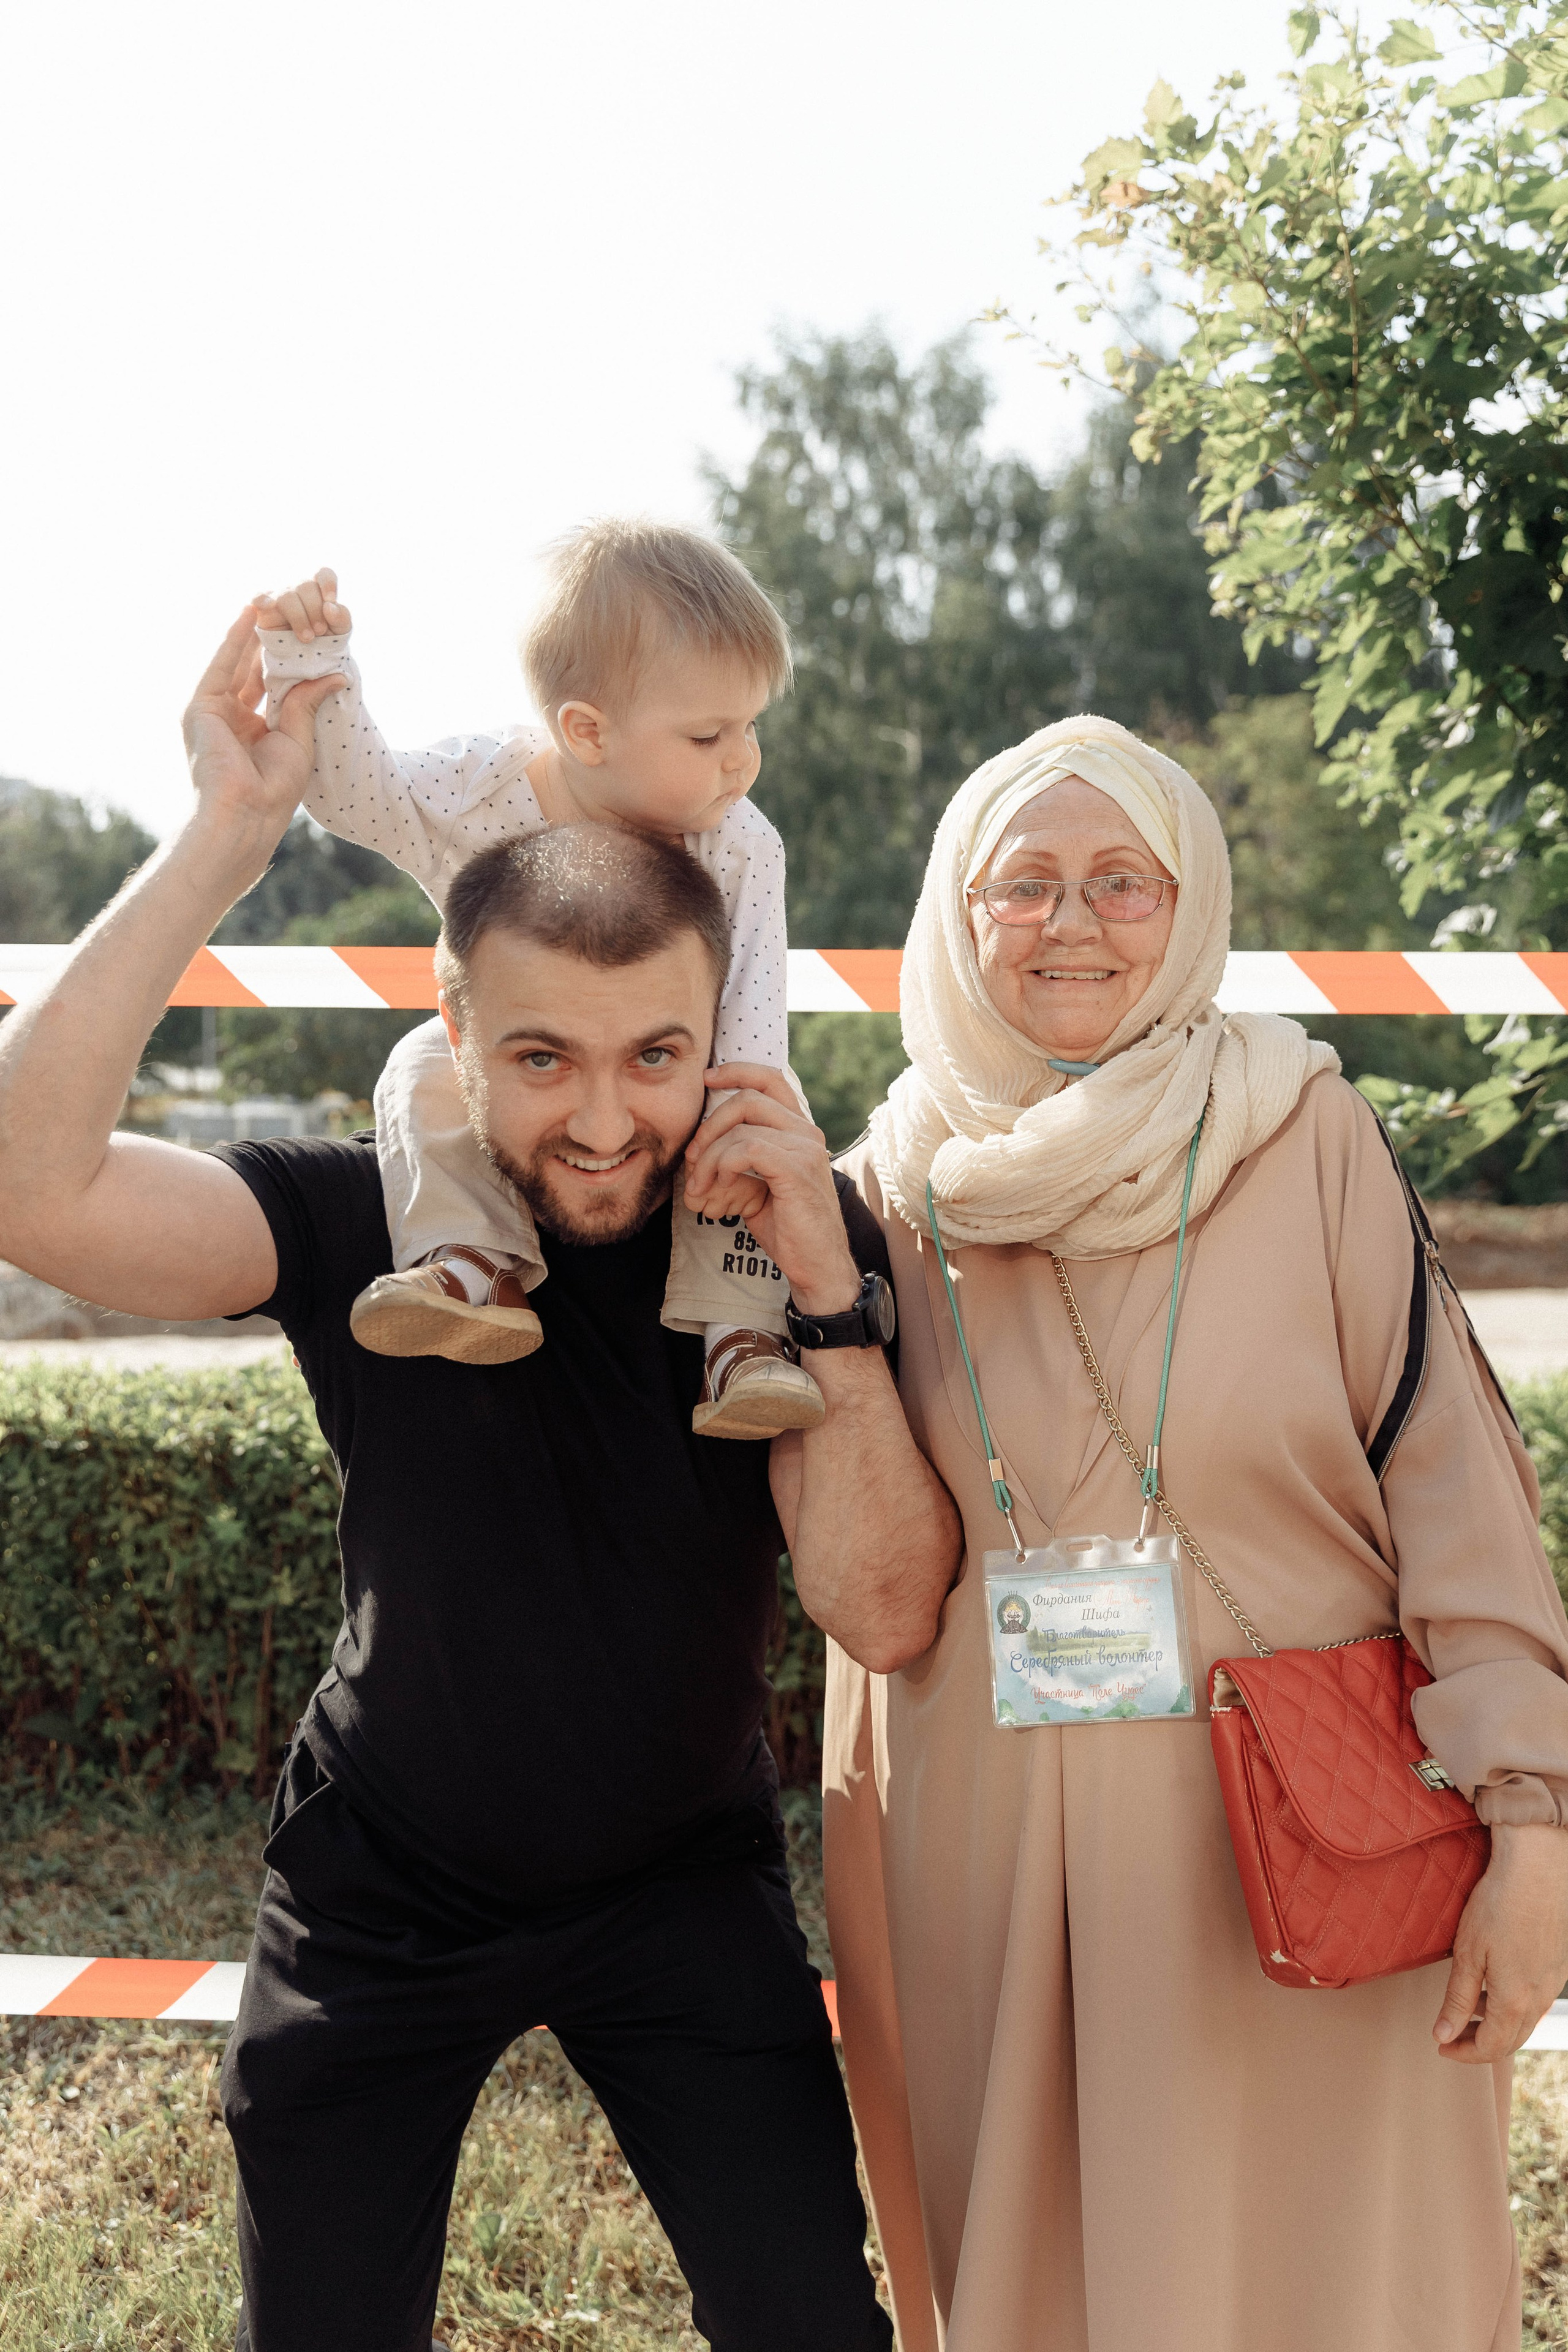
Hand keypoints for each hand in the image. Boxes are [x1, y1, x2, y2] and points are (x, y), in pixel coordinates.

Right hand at [182, 609, 345, 859]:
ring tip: (268, 600)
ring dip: (251, 632)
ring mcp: (214, 713)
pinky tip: (248, 615)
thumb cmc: (273, 789)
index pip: (272, 688)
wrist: (244, 812)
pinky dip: (234, 640)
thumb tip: (337, 674)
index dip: (286, 662)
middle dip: (268, 641)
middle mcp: (233, 720)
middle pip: (252, 671)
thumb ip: (307, 701)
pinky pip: (220, 666)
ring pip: (235, 664)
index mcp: (256, 733)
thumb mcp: (298, 738)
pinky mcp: (200, 708)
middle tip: (286, 609)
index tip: (303, 635)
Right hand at [252, 565, 350, 641]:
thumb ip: (341, 617)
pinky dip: (262, 599)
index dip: (327, 584)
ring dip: (299, 617)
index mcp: (319, 590)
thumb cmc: (326, 641)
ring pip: (287, 596)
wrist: (309, 660)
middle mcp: (298, 590)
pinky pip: (258, 597)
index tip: (331, 600)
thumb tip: (330, 606)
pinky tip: (269, 605)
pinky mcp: (264, 611)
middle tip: (320, 631)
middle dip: (315, 609)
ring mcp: (280, 598)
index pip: (323, 574)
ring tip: (307, 637)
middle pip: (305, 586)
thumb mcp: (341, 631)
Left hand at [683, 1064, 859, 1314]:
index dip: (736, 1071)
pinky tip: (721, 1187)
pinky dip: (723, 1166)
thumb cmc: (787, 1227)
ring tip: (700, 1185)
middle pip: (748, 1098)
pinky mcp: (797, 1169)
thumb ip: (741, 1157)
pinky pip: (747, 1149)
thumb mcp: (759, 1184)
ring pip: (741, 1127)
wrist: (816, 1265)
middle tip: (692, 1157)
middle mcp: (807, 1132)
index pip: (769, 1079)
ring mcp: (805, 1149)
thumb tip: (698, 1147)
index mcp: (800, 1130)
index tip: (707, 1079)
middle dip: (709, 1125)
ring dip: (709, 1156)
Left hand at [1433, 1822, 1567, 2061]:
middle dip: (1479, 2045)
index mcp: (1515, 2001)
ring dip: (1496, 2026)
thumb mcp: (1468, 1954)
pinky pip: (1535, 2001)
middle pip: (1510, 2040)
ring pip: (1525, 2022)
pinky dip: (1513, 2006)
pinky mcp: (1557, 1964)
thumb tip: (1443, 2035)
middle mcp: (1539, 1998)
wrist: (1538, 1868)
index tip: (1441, 2046)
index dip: (1463, 2052)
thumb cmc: (1499, 1906)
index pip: (1490, 2047)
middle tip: (1451, 2036)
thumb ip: (1458, 1999)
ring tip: (1468, 2011)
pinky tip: (1494, 1986)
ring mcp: (1552, 1982)